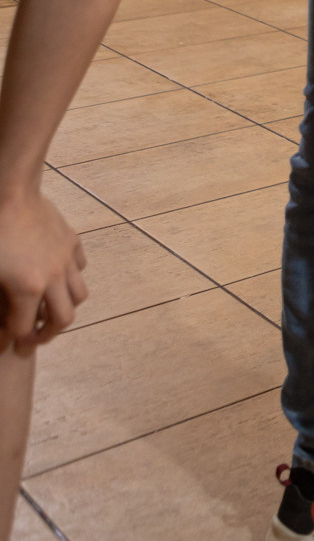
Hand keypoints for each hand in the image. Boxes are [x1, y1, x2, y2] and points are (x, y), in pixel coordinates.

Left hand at [0, 188, 87, 354]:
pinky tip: (55, 276)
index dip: (13, 341)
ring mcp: (66, 259)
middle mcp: (53, 278)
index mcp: (27, 288)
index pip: (24, 329)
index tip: (6, 347)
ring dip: (65, 308)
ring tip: (50, 311)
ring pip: (79, 295)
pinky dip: (70, 278)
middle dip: (48, 334)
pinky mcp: (72, 242)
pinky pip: (79, 268)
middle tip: (33, 338)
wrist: (9, 193)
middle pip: (63, 319)